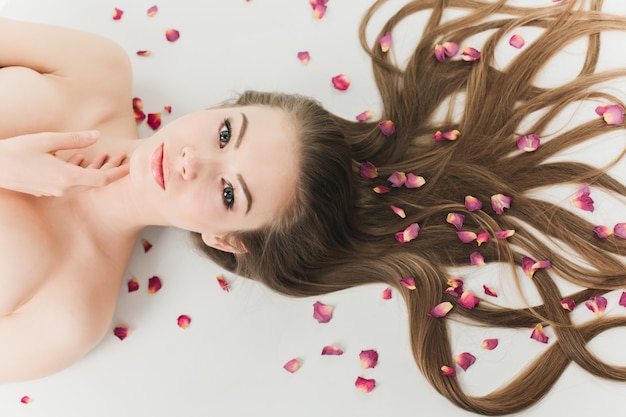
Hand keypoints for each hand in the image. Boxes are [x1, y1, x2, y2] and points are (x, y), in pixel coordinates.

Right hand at [0, 130, 128, 196]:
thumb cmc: (16, 151)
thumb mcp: (46, 140)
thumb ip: (73, 139)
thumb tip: (96, 135)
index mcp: (66, 178)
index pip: (102, 180)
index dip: (119, 174)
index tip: (132, 168)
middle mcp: (63, 188)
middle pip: (95, 182)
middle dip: (110, 170)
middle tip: (122, 158)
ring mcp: (54, 191)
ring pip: (83, 183)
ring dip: (95, 170)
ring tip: (105, 156)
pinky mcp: (46, 189)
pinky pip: (70, 183)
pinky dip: (80, 172)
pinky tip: (80, 159)